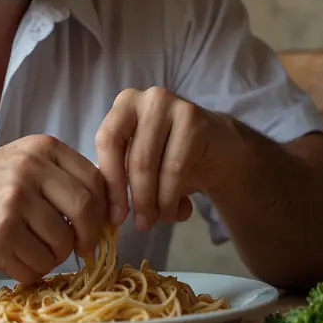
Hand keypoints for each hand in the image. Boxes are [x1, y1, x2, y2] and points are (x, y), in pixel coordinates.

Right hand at [0, 135, 106, 284]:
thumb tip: (112, 207)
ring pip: (62, 244)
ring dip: (54, 257)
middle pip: (86, 210)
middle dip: (89, 237)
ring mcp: (12, 203)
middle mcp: (28, 170)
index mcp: (40, 148)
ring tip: (33, 250)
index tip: (104, 226)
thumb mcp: (21, 163)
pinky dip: (31, 272)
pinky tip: (13, 260)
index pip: (95, 180)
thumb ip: (61, 177)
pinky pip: (37, 266)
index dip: (105, 209)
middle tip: (81, 248)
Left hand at [94, 87, 238, 231]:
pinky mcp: (195, 120)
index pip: (107, 142)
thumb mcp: (138, 164)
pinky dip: (172, 197)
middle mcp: (146, 98)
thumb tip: (104, 212)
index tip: (115, 215)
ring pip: (153, 164)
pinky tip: (176, 211)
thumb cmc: (170, 156)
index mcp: (124, 105)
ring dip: (155, 201)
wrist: (217, 148)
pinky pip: (176, 167)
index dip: (110, 182)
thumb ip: (120, 178)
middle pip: (133, 156)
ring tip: (159, 219)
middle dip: (136, 197)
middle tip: (141, 224)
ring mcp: (172, 104)